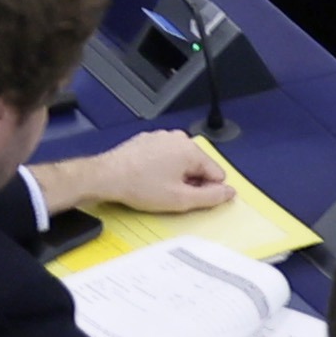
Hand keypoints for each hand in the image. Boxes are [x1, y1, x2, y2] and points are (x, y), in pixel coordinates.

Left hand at [36, 129, 230, 217]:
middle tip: (170, 191)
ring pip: (182, 161)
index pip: (217, 174)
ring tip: (157, 184)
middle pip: (199, 166)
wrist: (105, 177)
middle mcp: (177, 138)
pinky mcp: (147, 140)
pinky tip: (148, 176)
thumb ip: (212, 197)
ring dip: (176, 175)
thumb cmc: (139, 186)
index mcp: (190, 150)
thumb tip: (230, 193)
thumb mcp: (182, 199)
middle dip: (190, 181)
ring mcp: (160, 137)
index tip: (187, 195)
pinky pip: (165, 156)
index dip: (205, 190)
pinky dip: (162, 167)